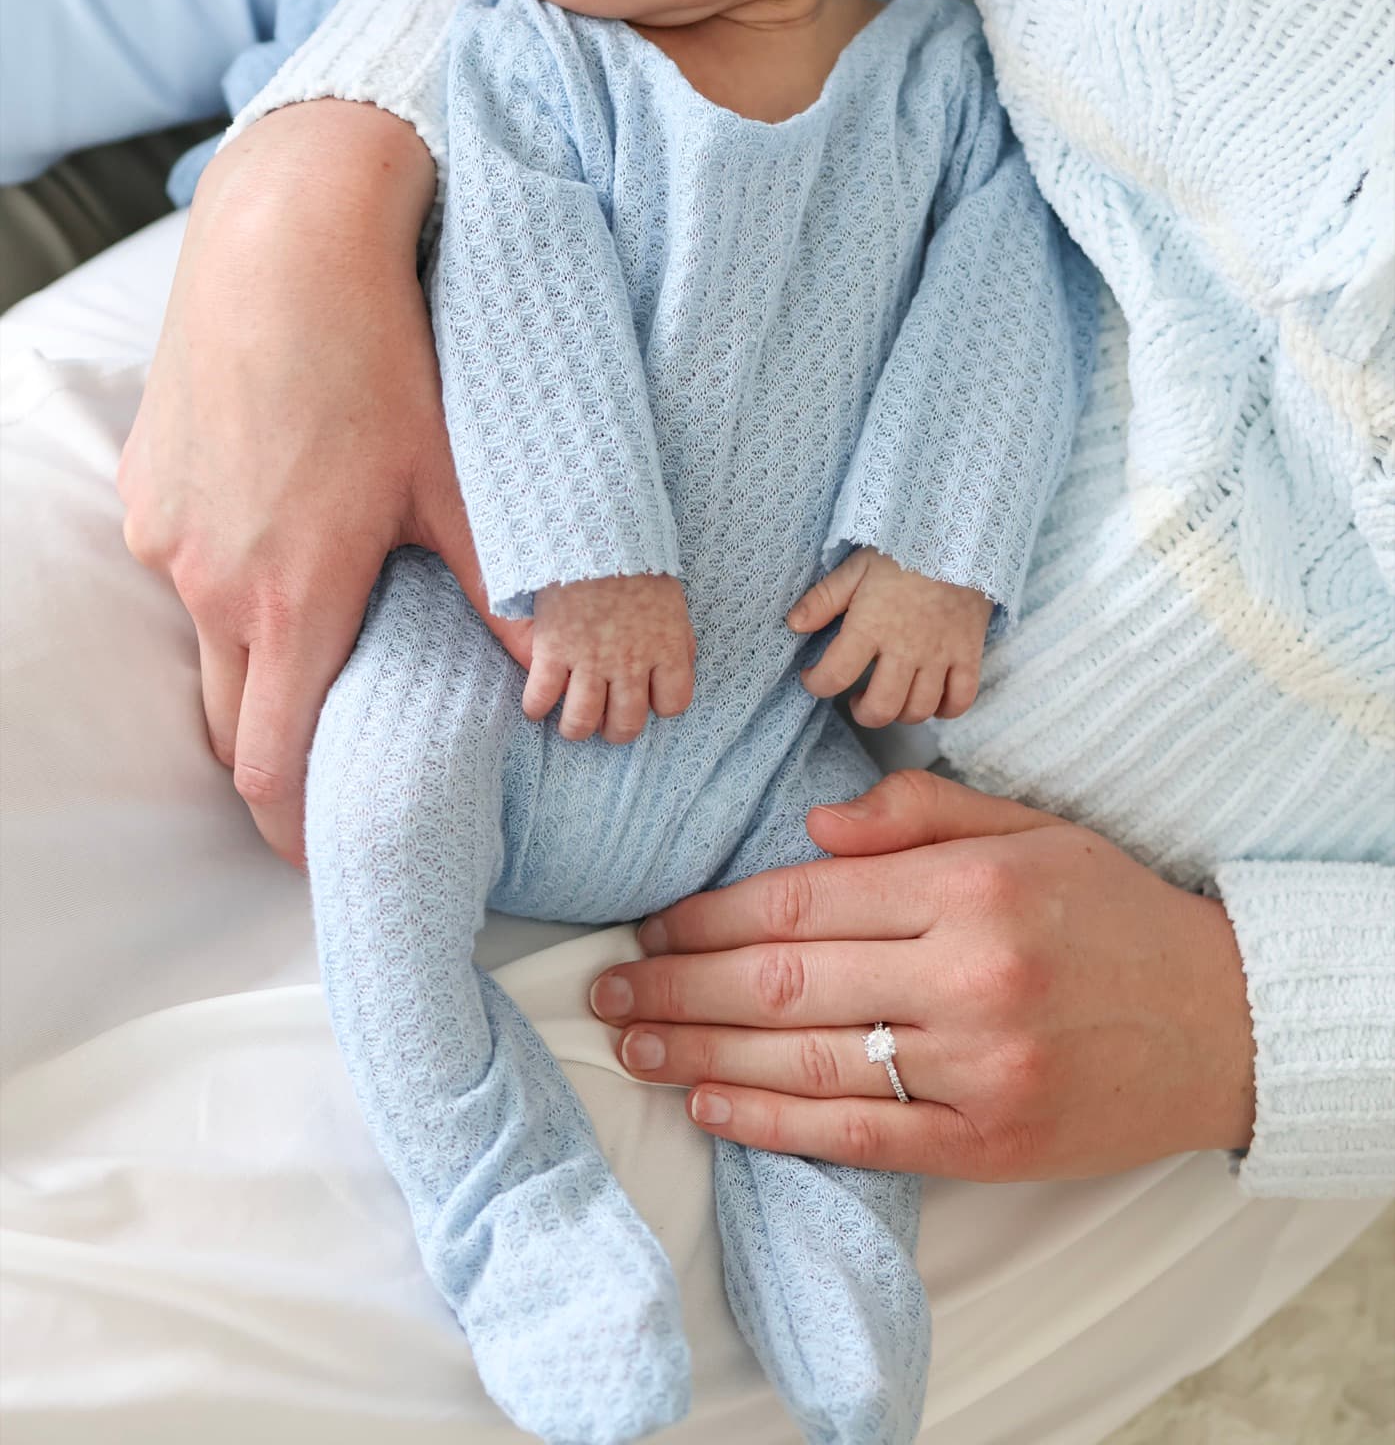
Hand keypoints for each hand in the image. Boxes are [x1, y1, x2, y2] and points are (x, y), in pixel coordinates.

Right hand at [119, 102, 530, 866]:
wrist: (282, 243)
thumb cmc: (377, 362)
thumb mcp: (456, 484)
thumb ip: (503, 593)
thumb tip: (556, 675)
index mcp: (289, 601)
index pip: (268, 766)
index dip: (296, 827)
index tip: (328, 848)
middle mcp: (208, 582)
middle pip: (224, 724)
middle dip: (273, 755)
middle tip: (328, 760)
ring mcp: (166, 534)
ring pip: (201, 641)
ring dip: (251, 660)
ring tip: (317, 633)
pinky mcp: (147, 485)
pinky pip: (181, 567)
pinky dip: (227, 582)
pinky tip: (281, 533)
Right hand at [523, 573, 695, 743]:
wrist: (596, 535)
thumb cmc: (637, 567)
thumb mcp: (673, 604)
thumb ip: (679, 641)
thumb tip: (681, 669)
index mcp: (665, 649)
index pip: (673, 704)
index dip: (660, 705)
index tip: (648, 697)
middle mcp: (630, 663)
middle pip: (627, 724)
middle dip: (617, 731)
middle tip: (606, 721)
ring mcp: (589, 659)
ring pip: (582, 722)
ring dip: (576, 729)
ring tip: (572, 722)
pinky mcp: (554, 649)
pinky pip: (540, 698)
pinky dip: (536, 708)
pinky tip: (538, 704)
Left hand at [590, 768, 1256, 1177]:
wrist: (1222, 1022)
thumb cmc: (1112, 911)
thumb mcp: (1031, 826)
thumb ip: (919, 813)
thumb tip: (810, 827)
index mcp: (969, 886)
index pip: (804, 898)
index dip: (712, 914)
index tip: (654, 920)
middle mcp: (967, 976)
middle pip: (784, 983)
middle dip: (679, 984)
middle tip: (609, 984)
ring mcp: (976, 1070)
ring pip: (806, 1064)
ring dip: (701, 1057)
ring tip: (633, 1043)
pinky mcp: (988, 1144)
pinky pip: (857, 1138)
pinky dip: (773, 1126)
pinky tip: (709, 1109)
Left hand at [788, 550, 991, 724]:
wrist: (960, 536)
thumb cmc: (903, 550)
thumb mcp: (856, 567)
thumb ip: (823, 599)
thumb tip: (794, 625)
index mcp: (871, 627)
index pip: (835, 676)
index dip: (816, 684)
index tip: (814, 676)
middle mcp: (905, 649)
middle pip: (881, 709)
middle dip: (862, 713)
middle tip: (855, 698)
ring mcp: (940, 655)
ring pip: (919, 710)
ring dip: (900, 713)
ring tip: (891, 696)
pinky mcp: (968, 654)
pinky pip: (960, 700)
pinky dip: (945, 709)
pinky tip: (930, 698)